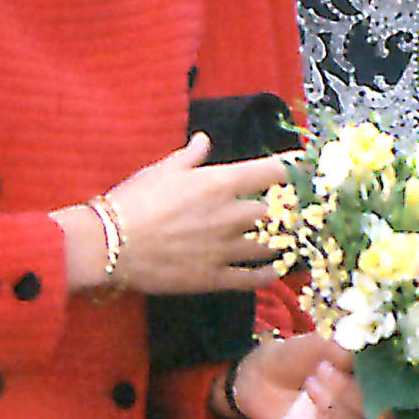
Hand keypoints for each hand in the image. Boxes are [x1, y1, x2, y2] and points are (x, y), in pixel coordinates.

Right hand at [55, 136, 285, 295]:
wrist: (110, 244)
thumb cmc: (133, 200)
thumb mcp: (163, 168)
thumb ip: (191, 155)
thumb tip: (203, 140)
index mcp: (220, 182)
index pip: (275, 171)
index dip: (297, 168)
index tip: (308, 167)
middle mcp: (230, 215)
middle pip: (282, 211)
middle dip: (296, 209)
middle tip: (306, 209)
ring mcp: (225, 249)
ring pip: (274, 246)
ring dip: (288, 242)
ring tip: (297, 239)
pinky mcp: (214, 278)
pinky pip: (253, 279)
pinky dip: (270, 273)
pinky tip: (277, 268)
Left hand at [223, 335, 368, 418]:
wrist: (261, 376)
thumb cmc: (294, 357)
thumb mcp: (317, 344)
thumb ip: (341, 350)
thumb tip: (360, 357)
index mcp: (372, 383)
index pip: (393, 392)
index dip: (376, 382)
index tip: (344, 364)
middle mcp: (366, 409)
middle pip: (381, 418)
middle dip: (349, 395)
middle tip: (317, 373)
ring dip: (339, 415)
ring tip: (311, 390)